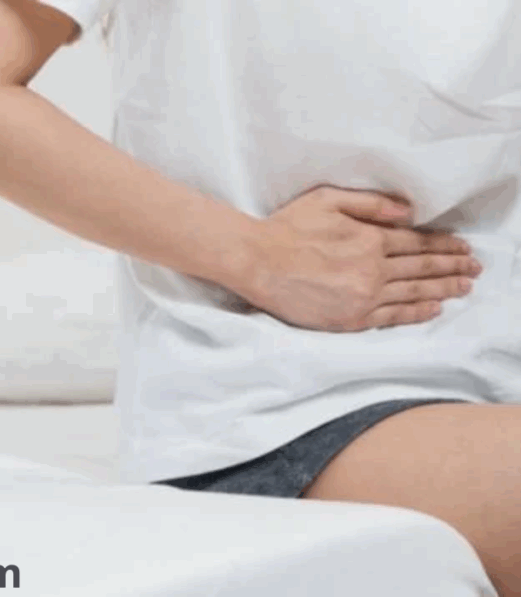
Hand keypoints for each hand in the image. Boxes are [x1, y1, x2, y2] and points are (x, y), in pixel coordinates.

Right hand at [238, 185, 481, 331]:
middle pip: (422, 269)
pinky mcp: (350, 319)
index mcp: (369, 238)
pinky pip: (393, 317)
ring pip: (413, 293)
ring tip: (464, 287)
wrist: (256, 262)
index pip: (417, 242)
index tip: (463, 247)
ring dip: (444, 289)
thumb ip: (370, 204)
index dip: (444, 245)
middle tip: (475, 267)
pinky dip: (418, 312)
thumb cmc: (286, 228)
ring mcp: (363, 297)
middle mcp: (372, 269)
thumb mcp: (327, 200)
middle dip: (452, 266)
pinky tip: (434, 308)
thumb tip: (408, 212)